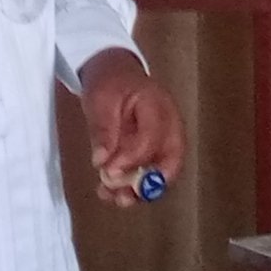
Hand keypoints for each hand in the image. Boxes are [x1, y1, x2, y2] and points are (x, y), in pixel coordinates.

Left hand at [79, 48, 185, 207]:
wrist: (113, 72)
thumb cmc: (109, 82)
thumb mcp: (100, 99)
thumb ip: (102, 130)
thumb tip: (102, 161)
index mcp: (158, 106)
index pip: (152, 139)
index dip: (132, 159)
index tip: (108, 173)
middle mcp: (169, 126)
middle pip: (170, 162)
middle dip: (147, 185)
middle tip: (122, 197)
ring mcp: (164, 139)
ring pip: (160, 172)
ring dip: (138, 190)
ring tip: (113, 198)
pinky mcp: (153, 150)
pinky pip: (149, 171)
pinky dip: (132, 185)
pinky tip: (110, 193)